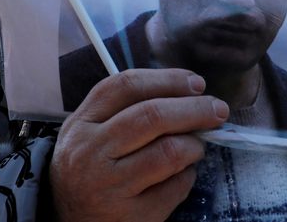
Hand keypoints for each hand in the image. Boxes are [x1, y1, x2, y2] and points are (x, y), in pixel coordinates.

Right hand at [50, 68, 228, 221]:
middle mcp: (91, 152)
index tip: (196, 83)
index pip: (126, 86)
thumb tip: (189, 93)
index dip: (168, 79)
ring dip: (194, 144)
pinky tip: (182, 174)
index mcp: (82, 123)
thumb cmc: (90, 167)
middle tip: (218, 110)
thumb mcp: (92, 132)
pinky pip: (175, 187)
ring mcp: (109, 186)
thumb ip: (127, 108)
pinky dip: (188, 176)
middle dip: (194, 109)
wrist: (68, 221)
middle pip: (152, 116)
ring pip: (169, 152)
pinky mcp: (132, 216)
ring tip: (197, 146)